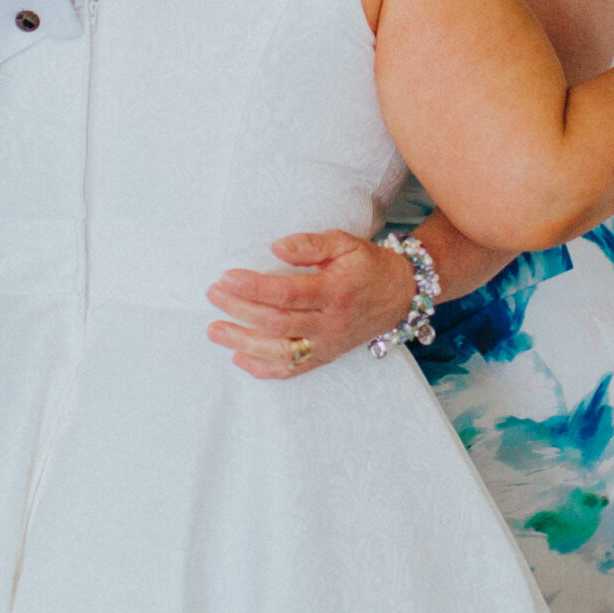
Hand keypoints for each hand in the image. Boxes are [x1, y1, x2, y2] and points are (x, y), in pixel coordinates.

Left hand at [205, 231, 415, 378]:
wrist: (400, 295)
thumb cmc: (366, 265)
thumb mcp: (344, 243)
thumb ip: (310, 245)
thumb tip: (275, 246)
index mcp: (335, 291)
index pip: (287, 294)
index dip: (254, 287)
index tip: (226, 276)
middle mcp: (331, 323)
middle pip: (278, 323)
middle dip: (240, 310)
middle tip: (213, 294)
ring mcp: (328, 345)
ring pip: (281, 352)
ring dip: (244, 343)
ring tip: (214, 331)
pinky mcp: (326, 357)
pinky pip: (293, 369)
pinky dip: (264, 368)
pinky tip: (239, 358)